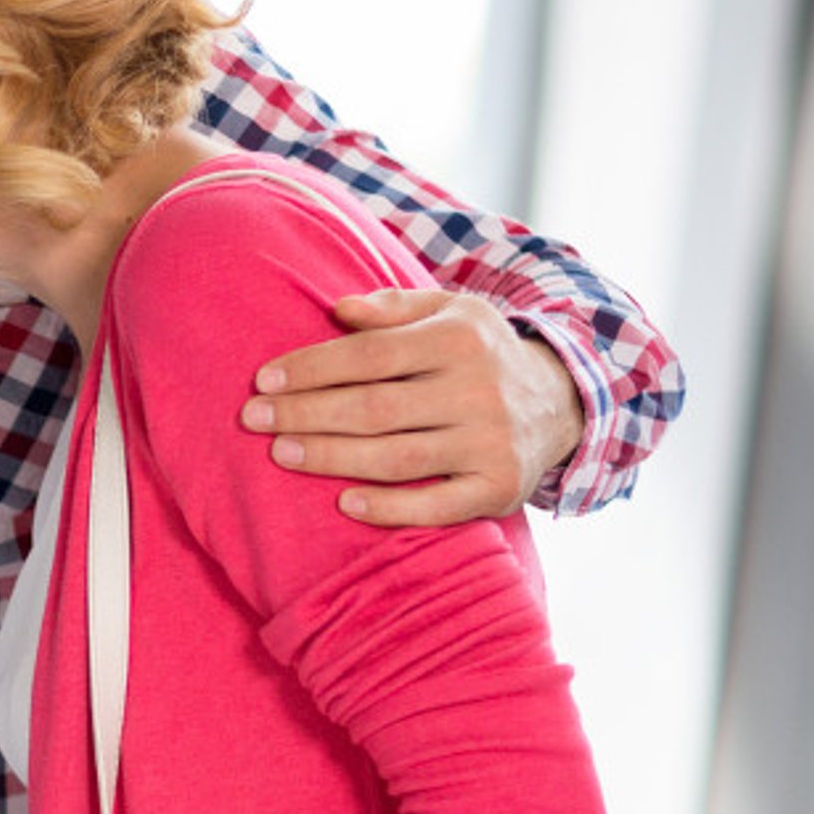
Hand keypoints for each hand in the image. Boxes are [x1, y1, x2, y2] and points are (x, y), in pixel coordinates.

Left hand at [239, 288, 578, 526]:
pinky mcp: (499, 488)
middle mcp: (478, 389)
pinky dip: (389, 507)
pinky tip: (344, 502)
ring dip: (332, 458)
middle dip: (307, 414)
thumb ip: (393, 306)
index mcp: (459, 338)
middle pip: (375, 407)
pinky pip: (436, 505)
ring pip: (397, 456)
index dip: (311, 369)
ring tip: (281, 454)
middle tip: (252, 421)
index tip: (262, 382)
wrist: (560, 401)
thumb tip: (338, 308)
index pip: (369, 354)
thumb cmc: (479, 354)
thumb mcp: (449, 311)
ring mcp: (490, 442)